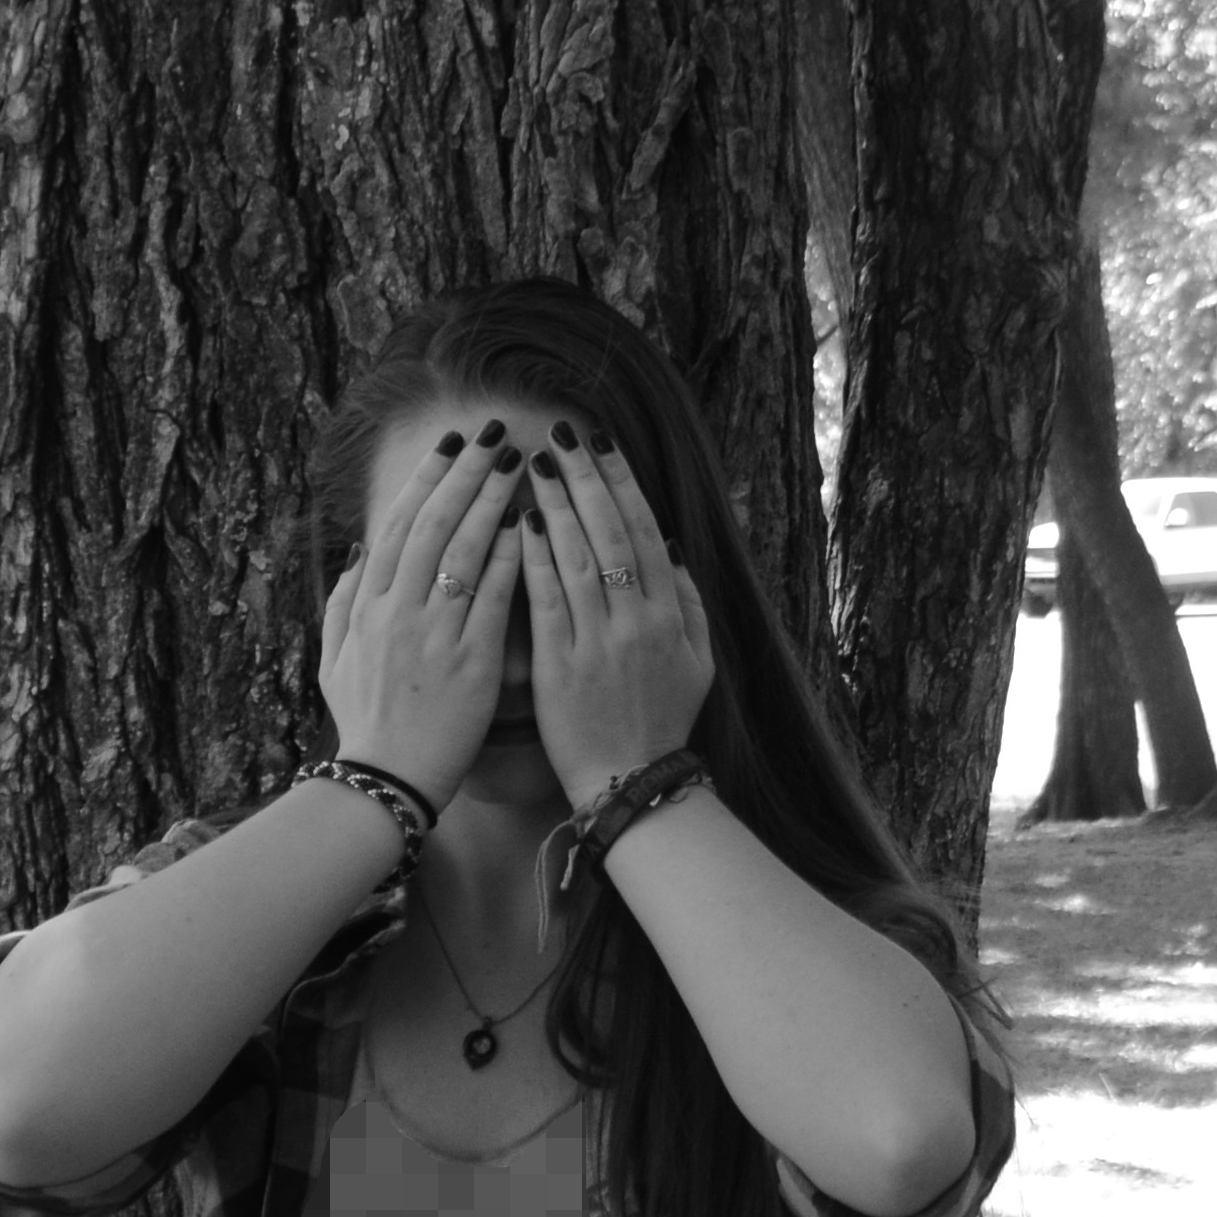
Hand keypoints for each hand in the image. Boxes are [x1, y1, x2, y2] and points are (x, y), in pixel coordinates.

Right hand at [315, 422, 528, 815]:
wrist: (386, 781)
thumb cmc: (365, 723)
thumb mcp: (333, 660)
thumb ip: (341, 603)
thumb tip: (358, 553)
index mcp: (367, 606)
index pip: (398, 525)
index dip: (426, 480)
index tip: (450, 445)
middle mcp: (397, 611)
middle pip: (432, 524)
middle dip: (464, 472)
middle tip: (491, 432)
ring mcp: (433, 635)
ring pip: (462, 550)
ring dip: (491, 500)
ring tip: (517, 462)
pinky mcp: (470, 663)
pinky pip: (491, 598)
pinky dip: (508, 557)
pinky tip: (530, 524)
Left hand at [519, 426, 714, 804]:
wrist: (631, 782)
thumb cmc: (662, 720)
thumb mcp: (698, 661)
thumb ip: (689, 601)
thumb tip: (672, 545)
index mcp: (668, 614)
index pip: (645, 531)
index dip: (621, 482)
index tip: (601, 443)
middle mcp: (636, 621)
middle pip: (611, 533)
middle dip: (586, 478)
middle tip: (563, 433)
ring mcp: (598, 643)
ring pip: (577, 558)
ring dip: (555, 505)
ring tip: (535, 463)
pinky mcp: (561, 667)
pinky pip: (546, 601)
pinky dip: (533, 559)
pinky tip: (518, 523)